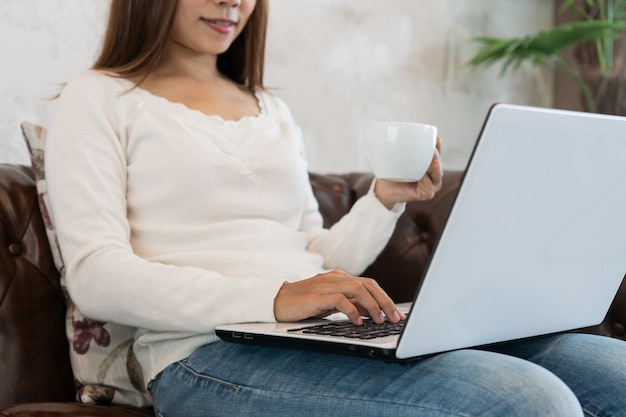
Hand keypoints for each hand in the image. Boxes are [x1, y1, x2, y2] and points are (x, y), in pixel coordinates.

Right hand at [274, 269, 404, 324]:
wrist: (277, 301)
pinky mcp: (317, 296)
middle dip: (385, 301)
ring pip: (358, 289)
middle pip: (368, 284)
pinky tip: (357, 322)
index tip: (397, 314)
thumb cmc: (304, 303)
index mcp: (340, 278)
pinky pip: (340, 300)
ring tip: (379, 320)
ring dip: (372, 305)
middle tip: (395, 318)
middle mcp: (336, 278)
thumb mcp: (331, 303)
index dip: (385, 298)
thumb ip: (350, 304)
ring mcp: (326, 285)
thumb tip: (372, 312)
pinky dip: (352, 311)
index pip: (369, 284)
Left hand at [374, 136, 442, 208]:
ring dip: (434, 168)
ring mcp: (431, 185)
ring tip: (432, 162)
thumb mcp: (399, 156)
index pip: (437, 152)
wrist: (384, 189)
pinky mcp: (426, 193)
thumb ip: (404, 146)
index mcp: (429, 164)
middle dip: (436, 156)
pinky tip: (422, 176)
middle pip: (438, 162)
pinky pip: (428, 186)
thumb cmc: (392, 172)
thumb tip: (400, 130)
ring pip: (436, 174)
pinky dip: (425, 180)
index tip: (435, 139)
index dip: (437, 146)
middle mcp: (433, 174)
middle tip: (431, 150)